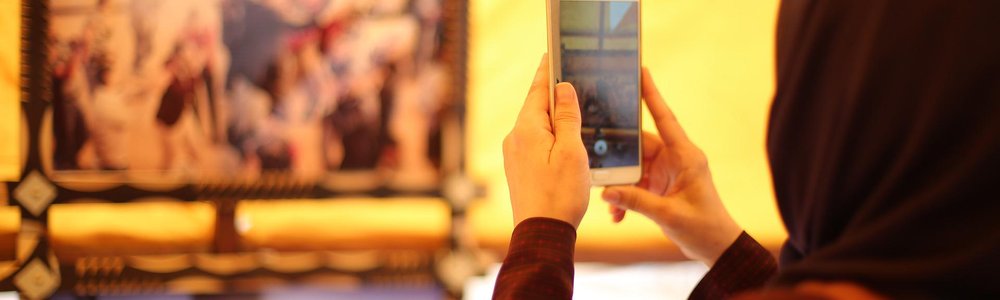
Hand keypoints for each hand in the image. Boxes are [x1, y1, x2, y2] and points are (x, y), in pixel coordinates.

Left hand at [503, 54, 590, 227]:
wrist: (542, 233)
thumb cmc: (561, 194)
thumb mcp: (572, 151)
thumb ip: (568, 117)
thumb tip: (563, 89)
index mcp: (527, 129)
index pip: (539, 90)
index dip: (548, 72)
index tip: (553, 55)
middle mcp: (515, 138)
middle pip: (537, 107)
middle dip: (554, 94)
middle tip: (569, 78)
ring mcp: (514, 154)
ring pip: (537, 126)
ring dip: (554, 118)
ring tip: (572, 108)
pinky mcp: (518, 168)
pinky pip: (534, 142)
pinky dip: (550, 135)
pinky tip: (563, 140)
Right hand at [601, 68, 741, 265]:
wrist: (717, 249)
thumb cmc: (704, 228)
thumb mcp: (668, 215)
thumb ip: (636, 202)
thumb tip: (606, 192)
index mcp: (685, 156)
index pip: (664, 118)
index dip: (651, 94)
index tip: (640, 70)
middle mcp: (675, 159)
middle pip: (639, 145)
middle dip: (617, 156)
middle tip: (595, 157)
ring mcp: (667, 173)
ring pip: (634, 167)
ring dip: (620, 184)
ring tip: (608, 200)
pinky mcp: (661, 187)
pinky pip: (636, 184)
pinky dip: (625, 198)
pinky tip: (617, 214)